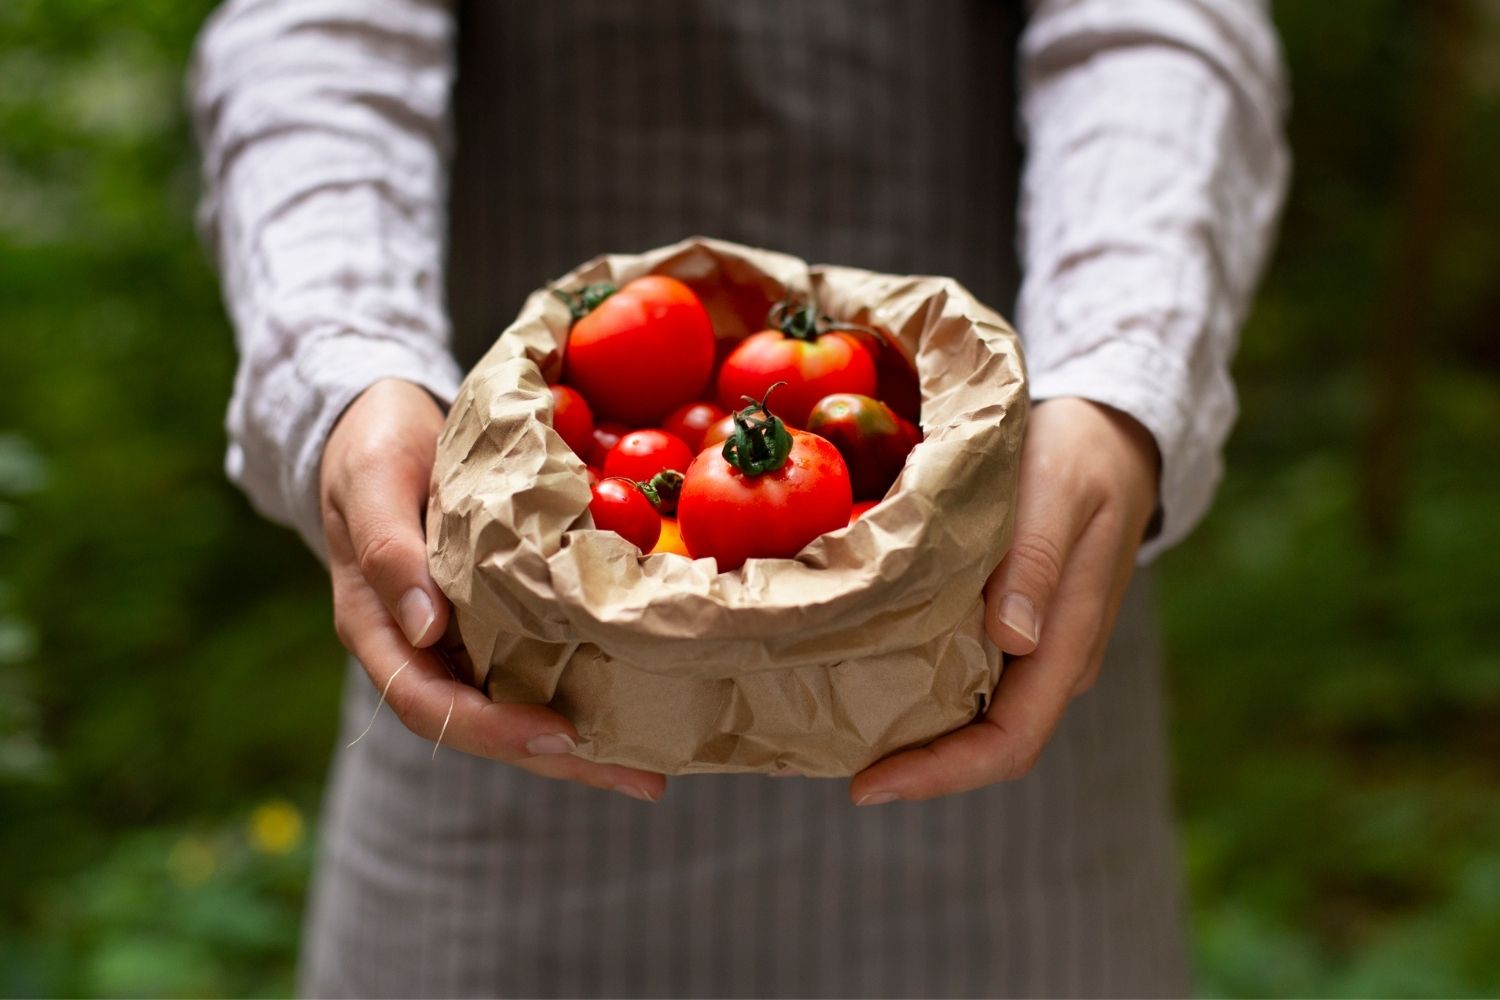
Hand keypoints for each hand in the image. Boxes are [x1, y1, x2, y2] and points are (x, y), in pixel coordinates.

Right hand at [319, 378, 665, 801]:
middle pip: (489, 727)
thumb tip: (427, 629)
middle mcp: (425, 650)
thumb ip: (389, 552)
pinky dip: (586, 687)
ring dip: (585, 743)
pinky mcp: (499, 614)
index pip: (431, 707)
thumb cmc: (372, 446)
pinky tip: (639, 699)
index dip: (494, 730)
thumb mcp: (372, 482)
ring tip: (656, 768)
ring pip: (521, 706)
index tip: (561, 736)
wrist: (384, 423)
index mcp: (381, 631)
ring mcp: (463, 637)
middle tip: (645, 781)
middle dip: (562, 760)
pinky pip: (541, 664)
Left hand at [849, 397, 1159, 803]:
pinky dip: (914, 685)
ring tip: (834, 724)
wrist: (1106, 432)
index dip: (941, 775)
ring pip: (969, 715)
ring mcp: (1031, 648)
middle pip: (982, 744)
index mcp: (1068, 644)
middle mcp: (1050, 662)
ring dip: (911, 731)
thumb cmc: (1077, 456)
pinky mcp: (1009, 626)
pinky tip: (863, 669)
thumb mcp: (1056, 491)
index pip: (1009, 742)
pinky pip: (960, 675)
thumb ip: (1035, 561)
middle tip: (828, 758)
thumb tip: (1013, 639)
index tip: (867, 786)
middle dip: (913, 765)